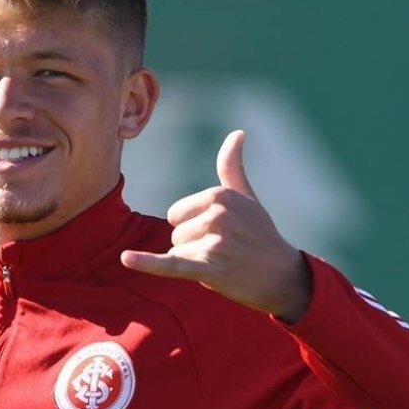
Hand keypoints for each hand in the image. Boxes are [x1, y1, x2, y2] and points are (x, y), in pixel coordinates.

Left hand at [120, 130, 311, 322]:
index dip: (193, 227)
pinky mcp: (208, 269)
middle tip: (224, 250)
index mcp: (218, 195)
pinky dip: (147, 263)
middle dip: (193, 246)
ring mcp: (213, 243)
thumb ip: (232, 167)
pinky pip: (170, 265)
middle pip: (175, 233)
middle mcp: (216, 215)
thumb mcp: (246, 197)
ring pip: (176, 252)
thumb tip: (237, 133)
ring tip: (223, 262)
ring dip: (195, 261)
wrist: (282, 276)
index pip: (175, 214)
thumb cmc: (261, 235)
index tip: (220, 232)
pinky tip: (126, 258)